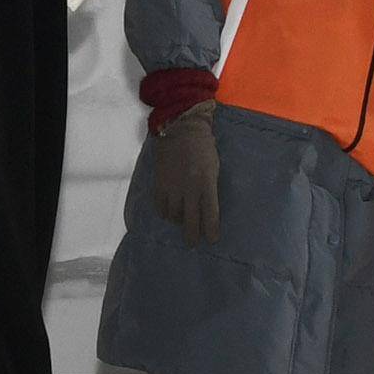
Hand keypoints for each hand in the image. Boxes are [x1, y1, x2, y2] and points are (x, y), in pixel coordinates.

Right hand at [144, 102, 221, 243]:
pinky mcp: (160, 183)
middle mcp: (189, 189)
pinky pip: (160, 205)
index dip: (211, 230)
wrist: (181, 130)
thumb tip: (207, 209)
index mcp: (206, 184)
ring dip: (178, 221)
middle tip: (192, 243)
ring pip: (173, 215)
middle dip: (192, 235)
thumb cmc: (204, 149)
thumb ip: (211, 189)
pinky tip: (169, 212)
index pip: (210, 215)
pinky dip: (165, 212)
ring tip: (182, 221)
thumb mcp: (214, 169)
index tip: (212, 240)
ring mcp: (172, 187)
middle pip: (191, 221)